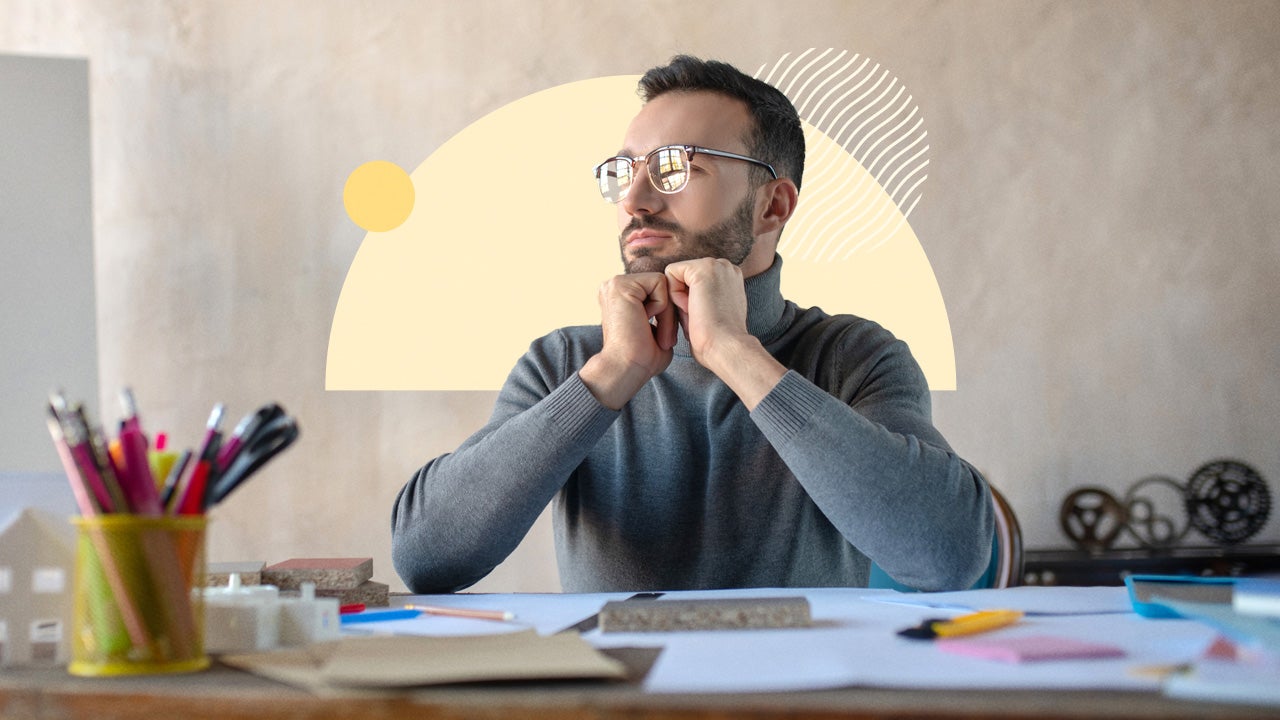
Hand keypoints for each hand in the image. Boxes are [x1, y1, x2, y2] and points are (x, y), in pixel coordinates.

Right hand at [579, 272, 676, 408]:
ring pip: (661, 284)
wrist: (627, 369)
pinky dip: (662, 306)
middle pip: (661, 285)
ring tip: (657, 335)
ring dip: (666, 311)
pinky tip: (646, 323)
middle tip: (662, 340)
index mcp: (620, 296)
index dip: (667, 313)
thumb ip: (661, 313)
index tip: (662, 338)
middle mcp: (614, 286)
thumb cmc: (642, 358)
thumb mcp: (655, 329)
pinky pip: (659, 283)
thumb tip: (678, 303)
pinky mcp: (621, 285)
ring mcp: (615, 283)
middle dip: (668, 312)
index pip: (657, 290)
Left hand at [663, 258, 750, 367]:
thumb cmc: (717, 341)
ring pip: (677, 275)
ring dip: (679, 299)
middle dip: (683, 299)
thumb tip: (684, 297)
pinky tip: (690, 308)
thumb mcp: (711, 312)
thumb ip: (701, 298)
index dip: (689, 301)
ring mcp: (716, 265)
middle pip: (684, 277)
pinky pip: (671, 273)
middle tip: (698, 318)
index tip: (702, 318)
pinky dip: (674, 294)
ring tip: (696, 315)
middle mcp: (725, 266)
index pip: (693, 281)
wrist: (726, 347)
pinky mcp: (702, 268)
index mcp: (729, 277)